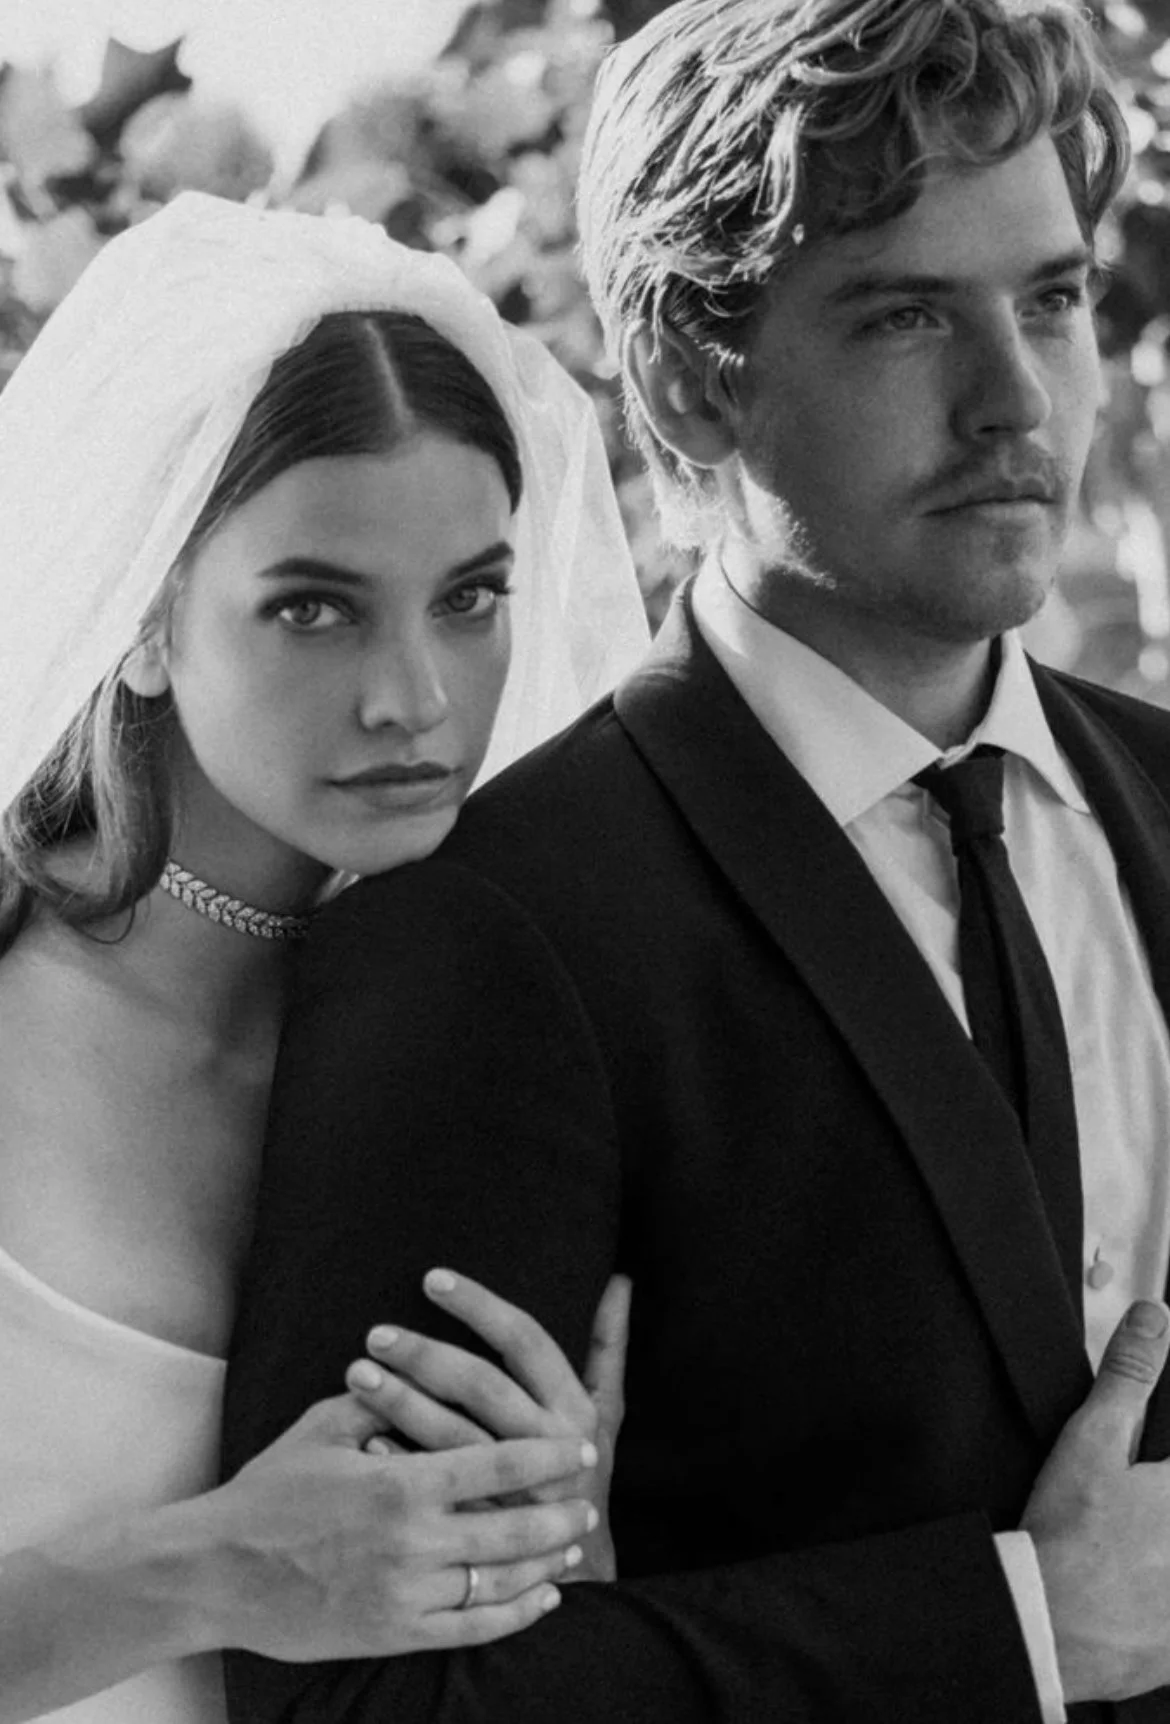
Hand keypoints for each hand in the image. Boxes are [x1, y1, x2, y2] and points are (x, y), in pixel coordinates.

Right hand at [197, 1392, 597, 1659]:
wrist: (216, 1572)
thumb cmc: (268, 1492)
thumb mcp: (322, 1428)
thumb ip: (379, 1398)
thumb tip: (413, 1363)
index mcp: (400, 1482)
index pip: (496, 1464)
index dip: (546, 1457)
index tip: (579, 1448)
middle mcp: (412, 1541)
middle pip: (512, 1529)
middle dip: (559, 1515)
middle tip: (589, 1501)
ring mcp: (405, 1593)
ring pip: (499, 1582)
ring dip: (545, 1564)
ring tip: (571, 1547)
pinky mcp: (393, 1633)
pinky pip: (471, 1628)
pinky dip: (514, 1615)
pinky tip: (540, 1599)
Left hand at [346, 1270, 631, 1581]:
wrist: (577, 1566)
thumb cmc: (583, 1469)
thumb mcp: (609, 1410)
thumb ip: (609, 1345)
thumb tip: (621, 1280)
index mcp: (575, 1408)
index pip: (523, 1340)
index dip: (478, 1306)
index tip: (432, 1280)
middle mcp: (548, 1445)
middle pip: (481, 1386)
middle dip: (425, 1355)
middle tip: (377, 1334)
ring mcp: (515, 1490)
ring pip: (451, 1438)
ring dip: (400, 1403)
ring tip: (357, 1374)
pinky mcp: (483, 1528)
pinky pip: (434, 1492)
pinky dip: (399, 1462)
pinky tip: (362, 1439)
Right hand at [1021, 1299, 1169, 1702]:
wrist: (1045, 1630)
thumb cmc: (1070, 1538)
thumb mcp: (1093, 1440)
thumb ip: (1130, 1377)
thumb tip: (1153, 1319)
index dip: (1157, 1464)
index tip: (1143, 1471)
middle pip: (1169, 1509)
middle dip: (1154, 1503)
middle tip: (1121, 1512)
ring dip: (1155, 1549)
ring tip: (1122, 1548)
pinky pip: (1167, 1616)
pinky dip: (1152, 1598)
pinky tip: (1133, 1593)